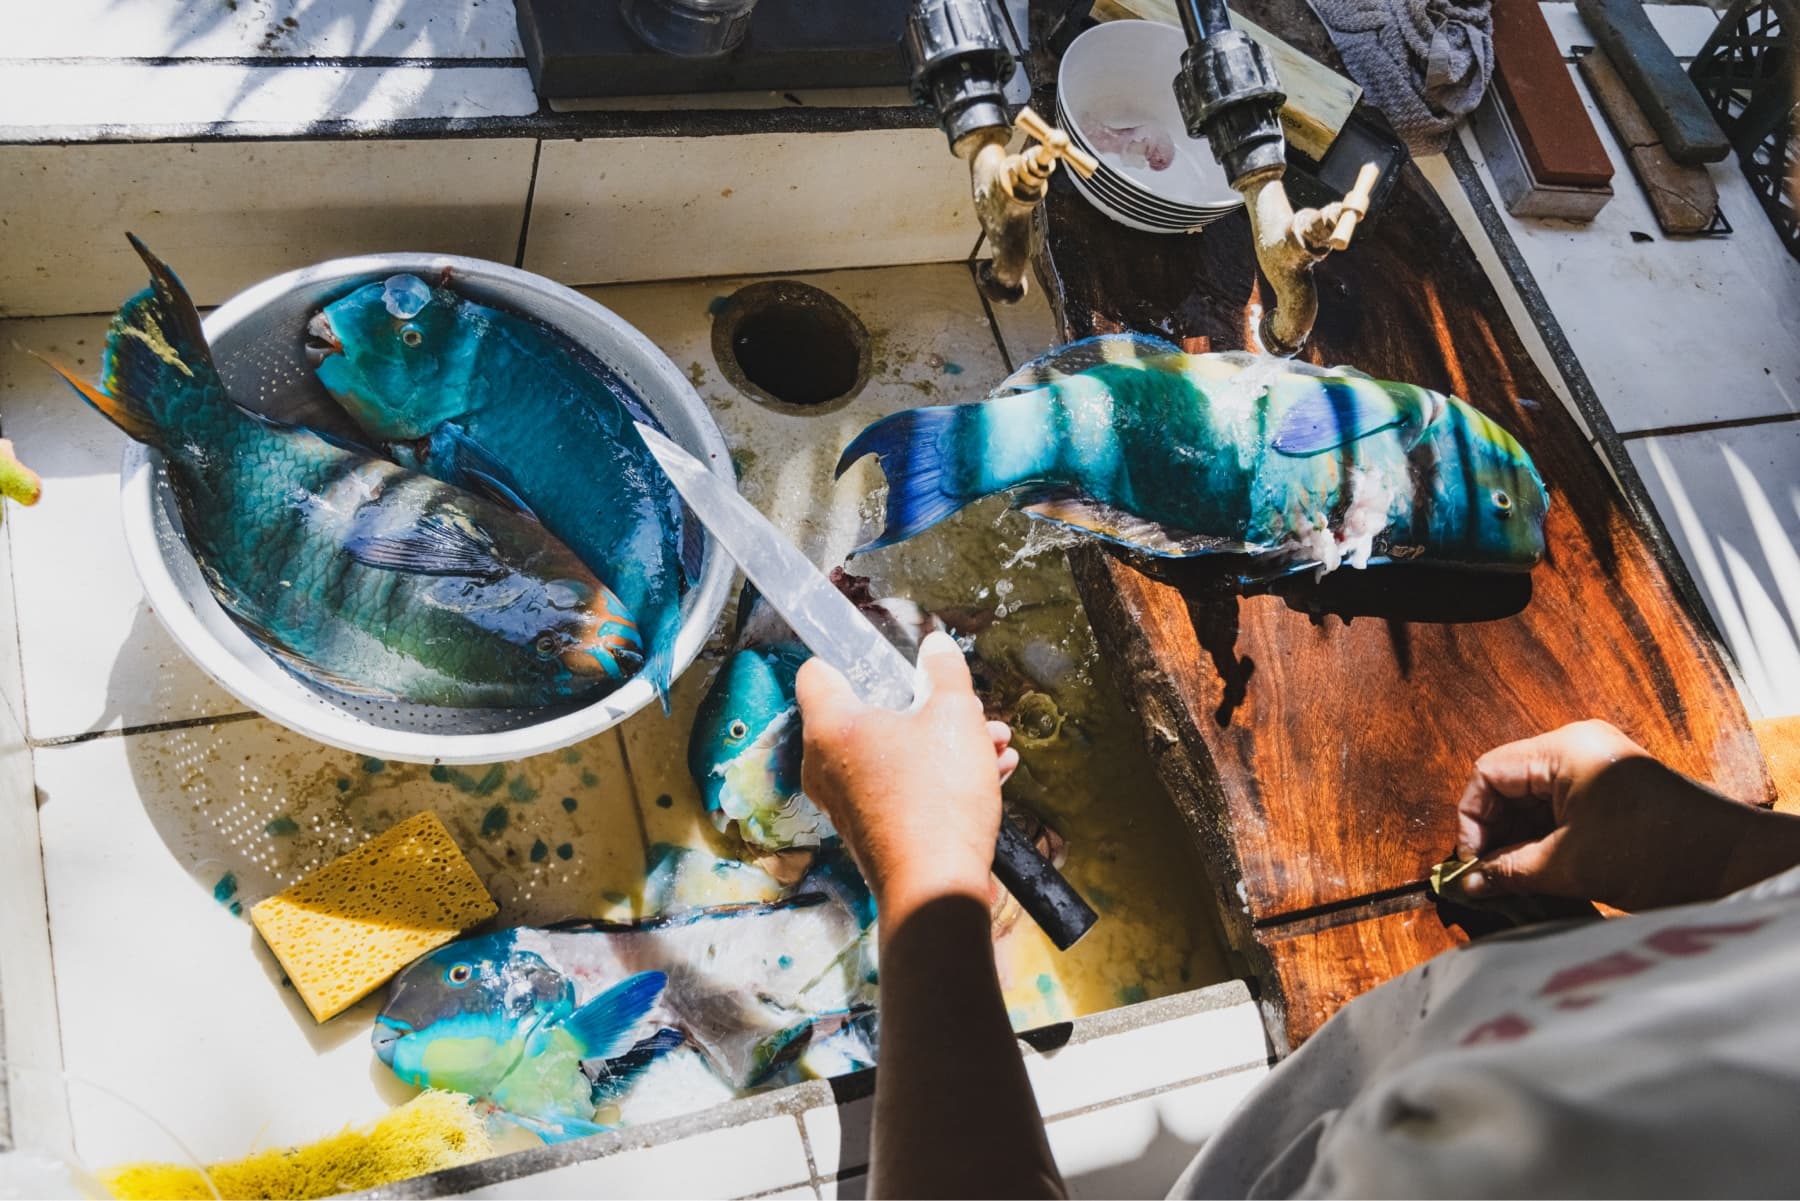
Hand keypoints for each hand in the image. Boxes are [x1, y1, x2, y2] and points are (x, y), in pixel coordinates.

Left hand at [796, 631, 1015, 916]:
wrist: (936, 888)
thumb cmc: (938, 797)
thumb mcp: (955, 717)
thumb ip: (945, 672)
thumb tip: (936, 647)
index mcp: (831, 725)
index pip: (817, 671)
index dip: (851, 658)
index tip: (886, 658)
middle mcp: (825, 764)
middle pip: (870, 713)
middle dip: (925, 706)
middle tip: (964, 709)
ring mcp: (844, 801)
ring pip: (893, 752)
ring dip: (943, 741)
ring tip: (992, 743)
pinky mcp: (868, 830)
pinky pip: (900, 787)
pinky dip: (937, 777)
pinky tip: (990, 775)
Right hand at [1454, 719, 1791, 910]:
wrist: (1735, 864)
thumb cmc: (1658, 854)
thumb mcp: (1570, 866)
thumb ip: (1510, 872)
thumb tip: (1468, 884)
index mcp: (1565, 750)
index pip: (1488, 773)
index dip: (1471, 820)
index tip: (1473, 863)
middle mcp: (1579, 748)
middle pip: (1509, 784)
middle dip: (1495, 832)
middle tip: (1490, 876)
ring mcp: (1598, 766)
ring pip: (1534, 799)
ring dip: (1520, 839)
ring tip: (1515, 879)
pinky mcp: (1613, 790)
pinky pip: (1561, 807)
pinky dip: (1546, 837)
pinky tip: (1540, 869)